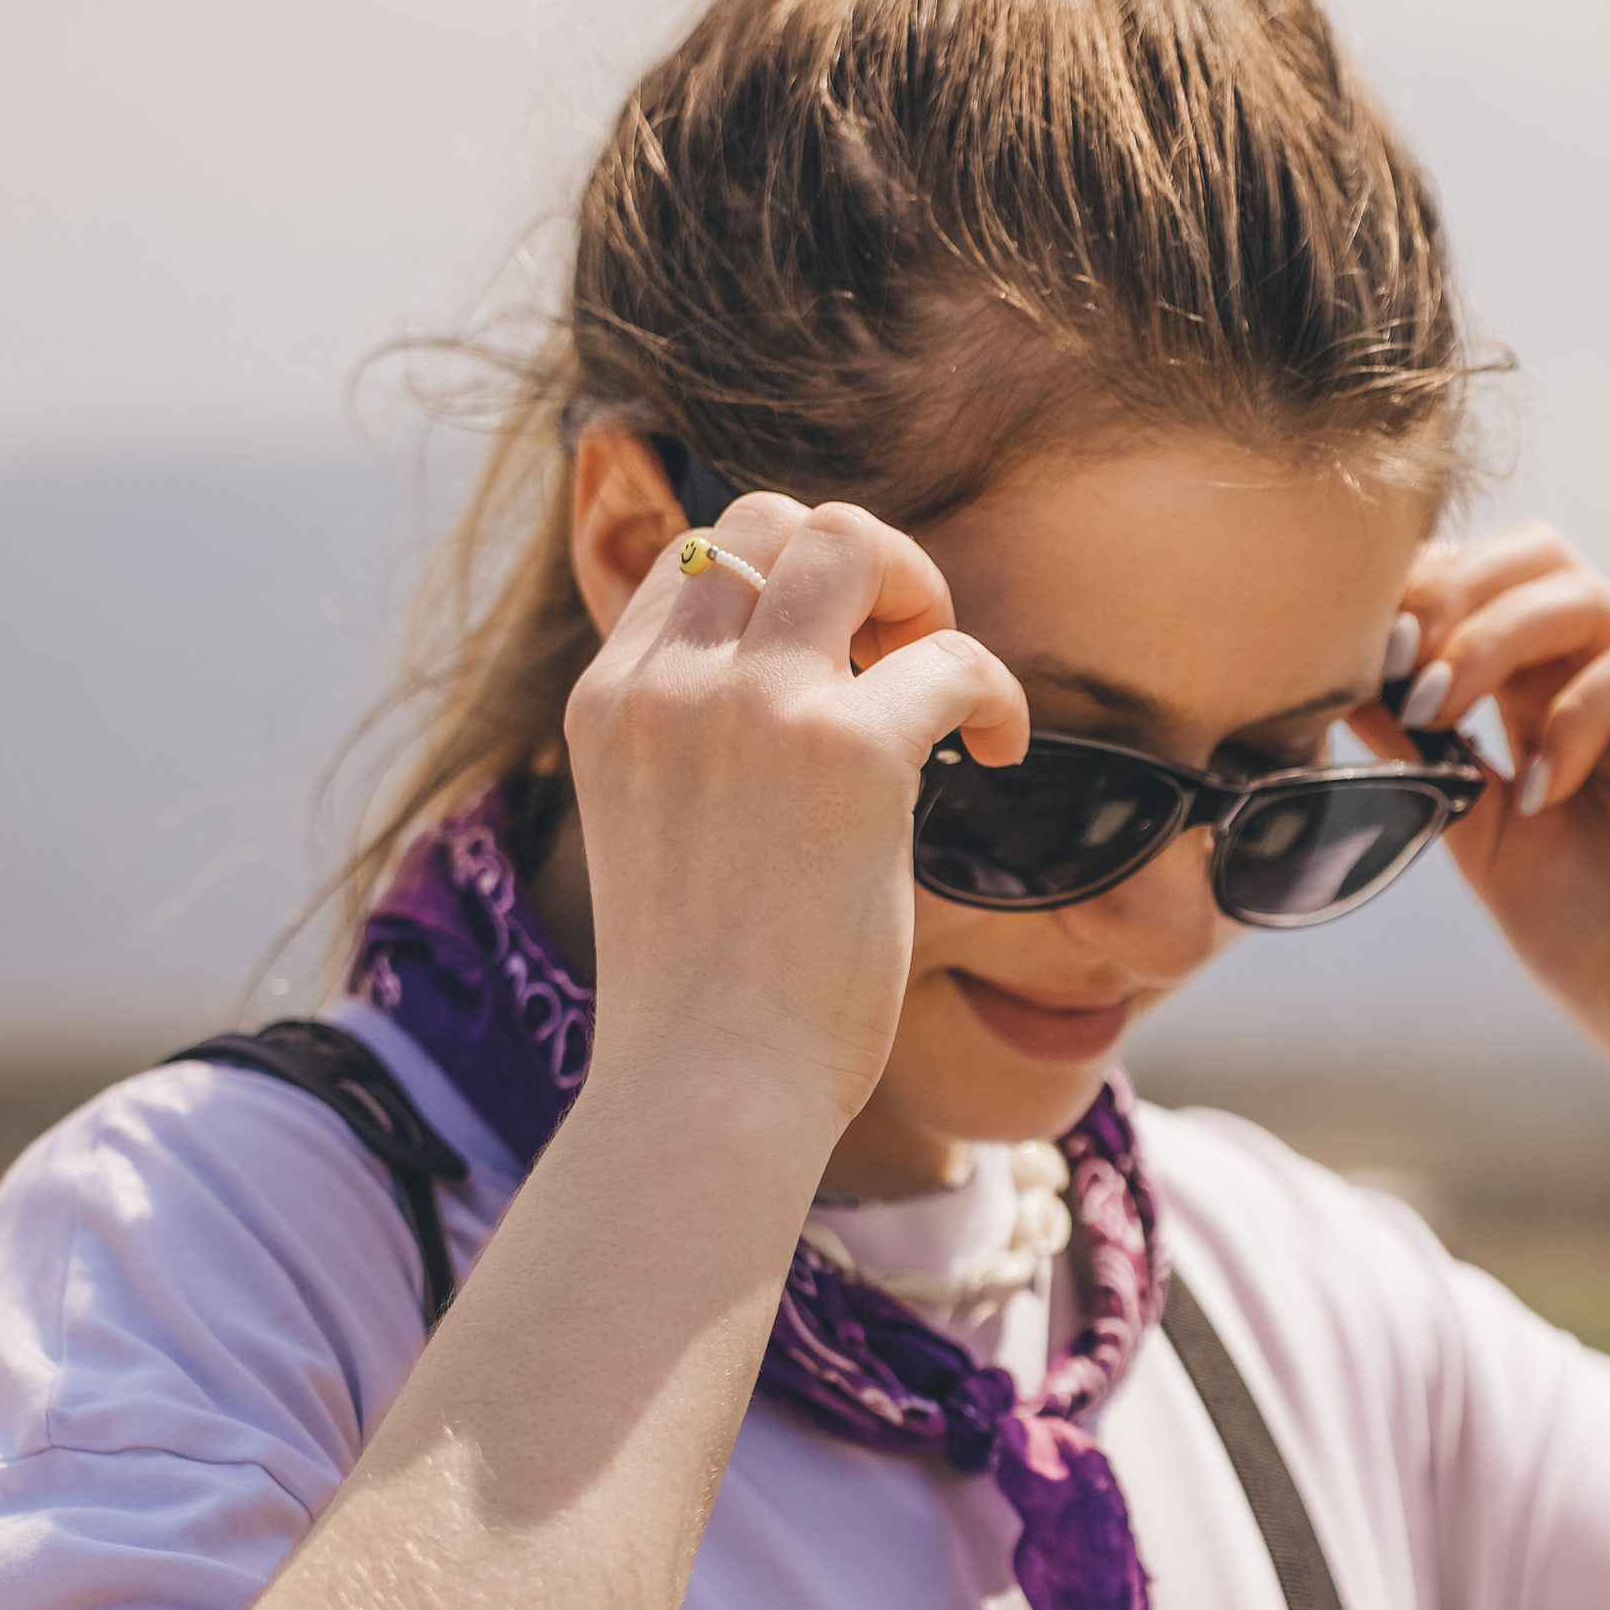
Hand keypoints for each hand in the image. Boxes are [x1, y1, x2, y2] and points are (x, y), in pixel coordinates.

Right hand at [566, 493, 1026, 1133]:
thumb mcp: (659, 839)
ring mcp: (752, 707)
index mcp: (611, 703)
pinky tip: (999, 751)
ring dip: (918, 589)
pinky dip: (995, 690)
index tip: (837, 665)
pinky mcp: (846, 750)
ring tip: (945, 684)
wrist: (705, 1091)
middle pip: (769, 518)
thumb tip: (810, 705)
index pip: (697, 558)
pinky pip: (951, 655)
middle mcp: (668, 684)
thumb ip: (699, 751)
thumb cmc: (701, 1003)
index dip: (784, 584)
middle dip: (853, 564)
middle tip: (898, 657)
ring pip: (850, 540)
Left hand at [1352, 526, 1609, 1220]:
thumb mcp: (1482, 833)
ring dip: (1493, 640)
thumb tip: (1345, 677)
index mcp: (1564, 692)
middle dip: (1455, 594)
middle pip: (1542, 556)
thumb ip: (1428, 752)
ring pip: (1586, 593)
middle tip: (1403, 662)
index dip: (1424, 596)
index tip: (1361, 653)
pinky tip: (1542, 790)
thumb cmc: (1596, 944)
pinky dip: (1575, 715)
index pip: (1494, 586)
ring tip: (1444, 710)